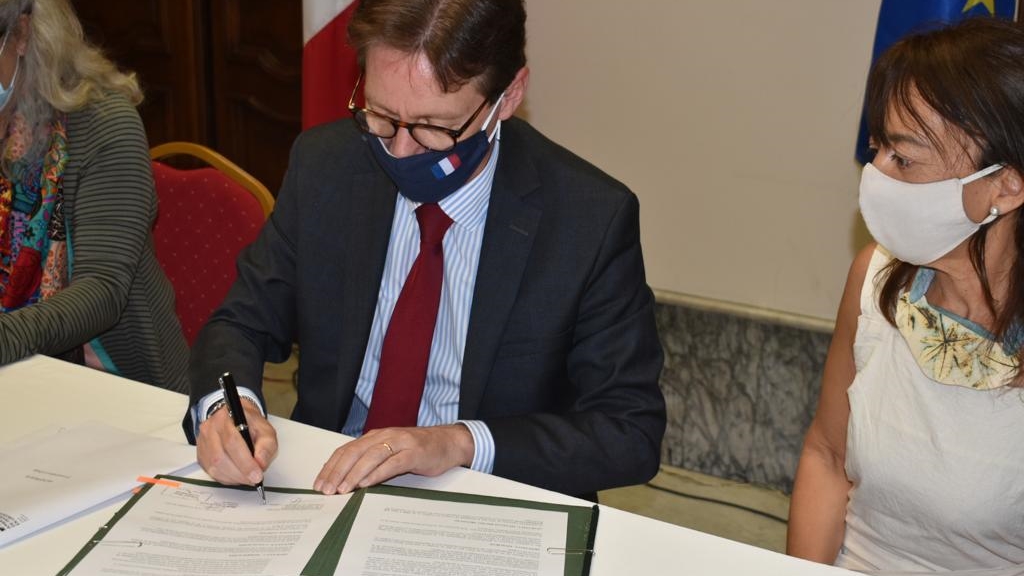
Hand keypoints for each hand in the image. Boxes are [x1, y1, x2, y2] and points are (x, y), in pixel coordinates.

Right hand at [197, 401, 277, 485]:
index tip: (257, 475)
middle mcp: (210, 429)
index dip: (245, 462)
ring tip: (248, 477)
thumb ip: (266, 446)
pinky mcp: (201, 455)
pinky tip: (237, 475)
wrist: (236, 419)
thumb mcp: (266, 430)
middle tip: (254, 479)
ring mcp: (202, 442)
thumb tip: (261, 464)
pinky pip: (211, 472)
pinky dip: (226, 478)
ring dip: (233, 477)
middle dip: (240, 473)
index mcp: (225, 417)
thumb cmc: (250, 424)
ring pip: (214, 467)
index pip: (232, 442)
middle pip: (220, 457)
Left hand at [313, 424, 473, 493]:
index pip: (346, 450)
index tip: (319, 484)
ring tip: (342, 489)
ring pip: (370, 457)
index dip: (330, 467)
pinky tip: (366, 484)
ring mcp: (400, 443)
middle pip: (354, 453)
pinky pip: (392, 463)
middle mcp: (384, 436)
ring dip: (354, 474)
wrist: (448, 442)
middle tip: (326, 490)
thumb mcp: (390, 453)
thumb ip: (371, 462)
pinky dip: (377, 473)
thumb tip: (345, 480)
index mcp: (375, 437)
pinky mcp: (414, 452)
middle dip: (337, 472)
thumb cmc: (417, 450)